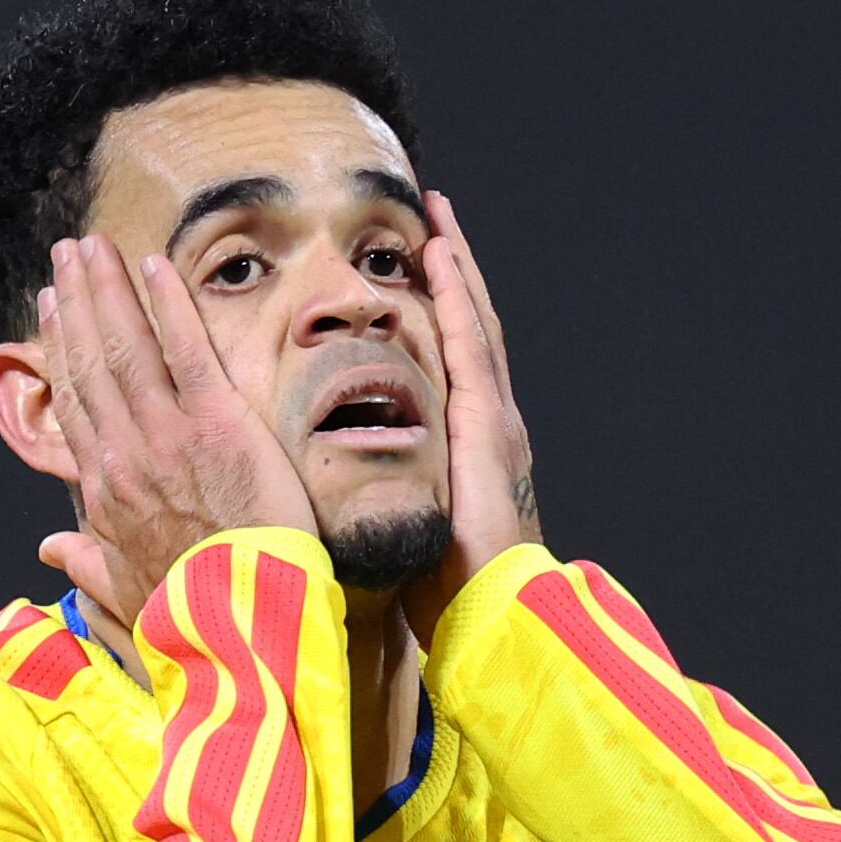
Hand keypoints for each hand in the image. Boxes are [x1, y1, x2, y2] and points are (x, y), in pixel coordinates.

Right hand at [35, 234, 318, 625]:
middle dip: (78, 302)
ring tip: (94, 247)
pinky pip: (189, 353)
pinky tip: (155, 268)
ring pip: (127, 348)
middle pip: (93, 363)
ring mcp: (169, 437)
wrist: (237, 628)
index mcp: (103, 491)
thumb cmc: (189, 615)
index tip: (55, 312)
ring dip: (108, 289)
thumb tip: (50, 550)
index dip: (63, 351)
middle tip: (66, 254)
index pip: (76, 405)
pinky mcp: (219, 426)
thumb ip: (86, 562)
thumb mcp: (123, 592)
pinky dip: (170, 307)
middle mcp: (126, 455)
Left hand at [404, 192, 538, 648]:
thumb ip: (387, 502)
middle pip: (470, 332)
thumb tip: (345, 496)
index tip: (418, 274)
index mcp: (471, 449)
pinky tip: (441, 258)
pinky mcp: (488, 424)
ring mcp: (495, 419)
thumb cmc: (447, 592)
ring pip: (474, 324)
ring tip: (439, 221)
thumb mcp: (410, 533)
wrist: (493, 620)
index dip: (437, 319)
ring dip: (457, 270)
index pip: (451, 368)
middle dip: (454, 277)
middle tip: (434, 223)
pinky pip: (471, 345)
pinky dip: (458, 297)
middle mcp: (490, 424)